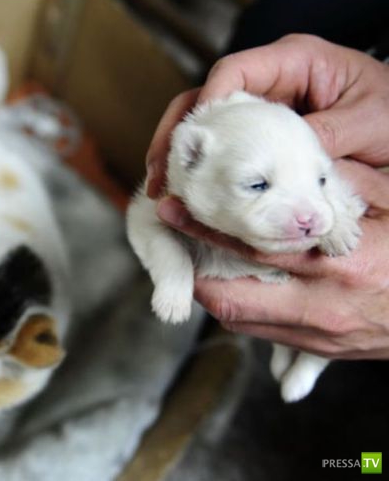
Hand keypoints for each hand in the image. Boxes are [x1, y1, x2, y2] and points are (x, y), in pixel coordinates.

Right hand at [145, 34, 388, 197]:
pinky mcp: (258, 135)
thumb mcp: (369, 120)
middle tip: (160, 172)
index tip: (193, 139)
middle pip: (204, 99)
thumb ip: (326, 135)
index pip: (232, 72)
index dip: (206, 103)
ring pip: (206, 126)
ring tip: (163, 189)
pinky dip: (202, 169)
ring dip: (180, 157)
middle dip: (177, 136)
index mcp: (293, 61)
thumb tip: (281, 161)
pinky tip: (190, 192)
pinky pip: (223, 147)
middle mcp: (268, 81)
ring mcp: (260, 107)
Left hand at [156, 160, 388, 358]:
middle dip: (195, 276)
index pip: (252, 246)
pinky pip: (266, 336)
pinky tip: (240, 287)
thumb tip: (296, 161)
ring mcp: (321, 338)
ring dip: (216, 293)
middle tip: (176, 246)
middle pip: (232, 301)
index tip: (173, 209)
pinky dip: (244, 311)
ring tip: (200, 263)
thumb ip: (340, 186)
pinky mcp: (324, 352)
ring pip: (243, 322)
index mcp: (338, 267)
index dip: (205, 228)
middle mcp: (321, 310)